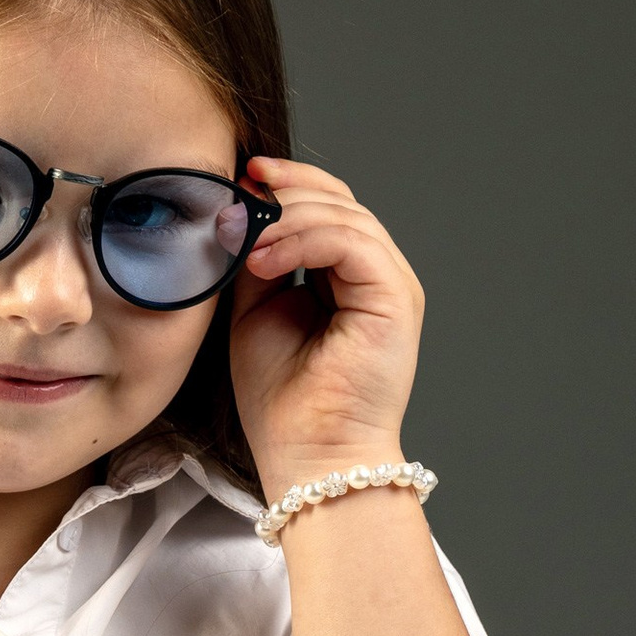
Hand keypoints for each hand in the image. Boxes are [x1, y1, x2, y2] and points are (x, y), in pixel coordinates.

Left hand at [228, 159, 424, 496]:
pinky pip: (353, 243)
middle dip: (286, 190)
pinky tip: (265, 260)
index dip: (288, 184)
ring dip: (288, 219)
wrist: (309, 458)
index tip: (243, 176)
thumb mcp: (256, 314)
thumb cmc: (283, 404)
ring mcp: (390, 285)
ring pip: (347, 216)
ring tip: (246, 241)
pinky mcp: (395, 297)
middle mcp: (376, 276)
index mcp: (347, 278)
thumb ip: (257, 262)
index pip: (327, 208)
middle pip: (340, 200)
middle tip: (239, 194)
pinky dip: (305, 241)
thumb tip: (241, 214)